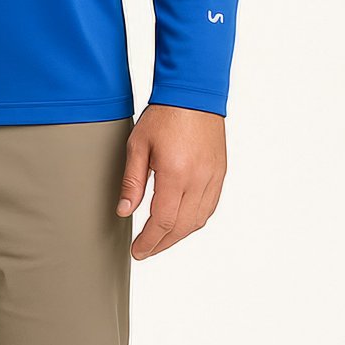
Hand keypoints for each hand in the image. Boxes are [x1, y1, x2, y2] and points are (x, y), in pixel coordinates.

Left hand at [116, 103, 225, 259]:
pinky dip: (194, 220)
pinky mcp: (220, 173)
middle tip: (146, 250)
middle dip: (162, 243)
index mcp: (175, 173)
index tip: (138, 251)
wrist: (193, 94)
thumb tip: (124, 211)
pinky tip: (181, 221)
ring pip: (198, 220)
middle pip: (181, 227)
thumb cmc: (164, 115)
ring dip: (178, 235)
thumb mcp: (138, 145)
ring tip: (160, 239)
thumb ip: (132, 181)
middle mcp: (198, 180)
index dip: (149, 241)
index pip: (162, 221)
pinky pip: (210, 207)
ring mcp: (213, 178)